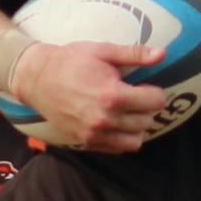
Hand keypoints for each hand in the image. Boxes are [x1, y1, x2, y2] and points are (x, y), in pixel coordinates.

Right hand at [13, 40, 167, 151]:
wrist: (37, 79)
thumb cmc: (71, 60)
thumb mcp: (103, 51)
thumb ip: (135, 54)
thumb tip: (162, 54)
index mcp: (113, 95)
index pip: (155, 102)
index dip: (156, 92)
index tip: (146, 86)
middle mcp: (106, 119)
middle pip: (148, 121)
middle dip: (147, 108)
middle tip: (136, 97)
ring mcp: (95, 133)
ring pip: (136, 140)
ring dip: (138, 127)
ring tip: (129, 112)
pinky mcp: (86, 141)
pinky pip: (117, 148)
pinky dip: (122, 137)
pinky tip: (116, 122)